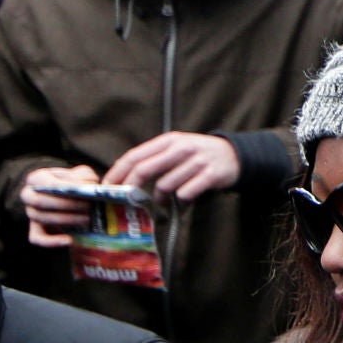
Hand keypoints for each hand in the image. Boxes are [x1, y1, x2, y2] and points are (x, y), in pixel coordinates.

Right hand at [21, 165, 99, 247]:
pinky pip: (37, 238)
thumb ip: (84, 177)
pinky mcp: (35, 229)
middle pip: (40, 201)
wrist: (69, 196)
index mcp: (37, 178)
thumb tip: (88, 187)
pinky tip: (69, 240)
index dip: (64, 187)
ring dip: (66, 220)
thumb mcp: (81, 174)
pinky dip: (52, 241)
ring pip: (41, 218)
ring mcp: (31, 213)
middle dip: (65, 205)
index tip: (82, 191)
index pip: (46, 183)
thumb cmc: (75, 183)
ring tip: (86, 219)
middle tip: (87, 207)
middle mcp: (28, 195)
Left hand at [105, 133, 240, 202]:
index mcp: (170, 140)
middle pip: (145, 169)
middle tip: (126, 200)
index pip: (136, 155)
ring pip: (165, 186)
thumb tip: (124, 176)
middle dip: (130, 187)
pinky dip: (181, 203)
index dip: (118, 172)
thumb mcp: (177, 148)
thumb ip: (154, 158)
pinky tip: (184, 203)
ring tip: (166, 202)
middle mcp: (182, 148)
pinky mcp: (211, 175)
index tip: (107, 187)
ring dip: (161, 199)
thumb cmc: (199, 155)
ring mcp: (197, 161)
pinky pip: (185, 194)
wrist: (235, 155)